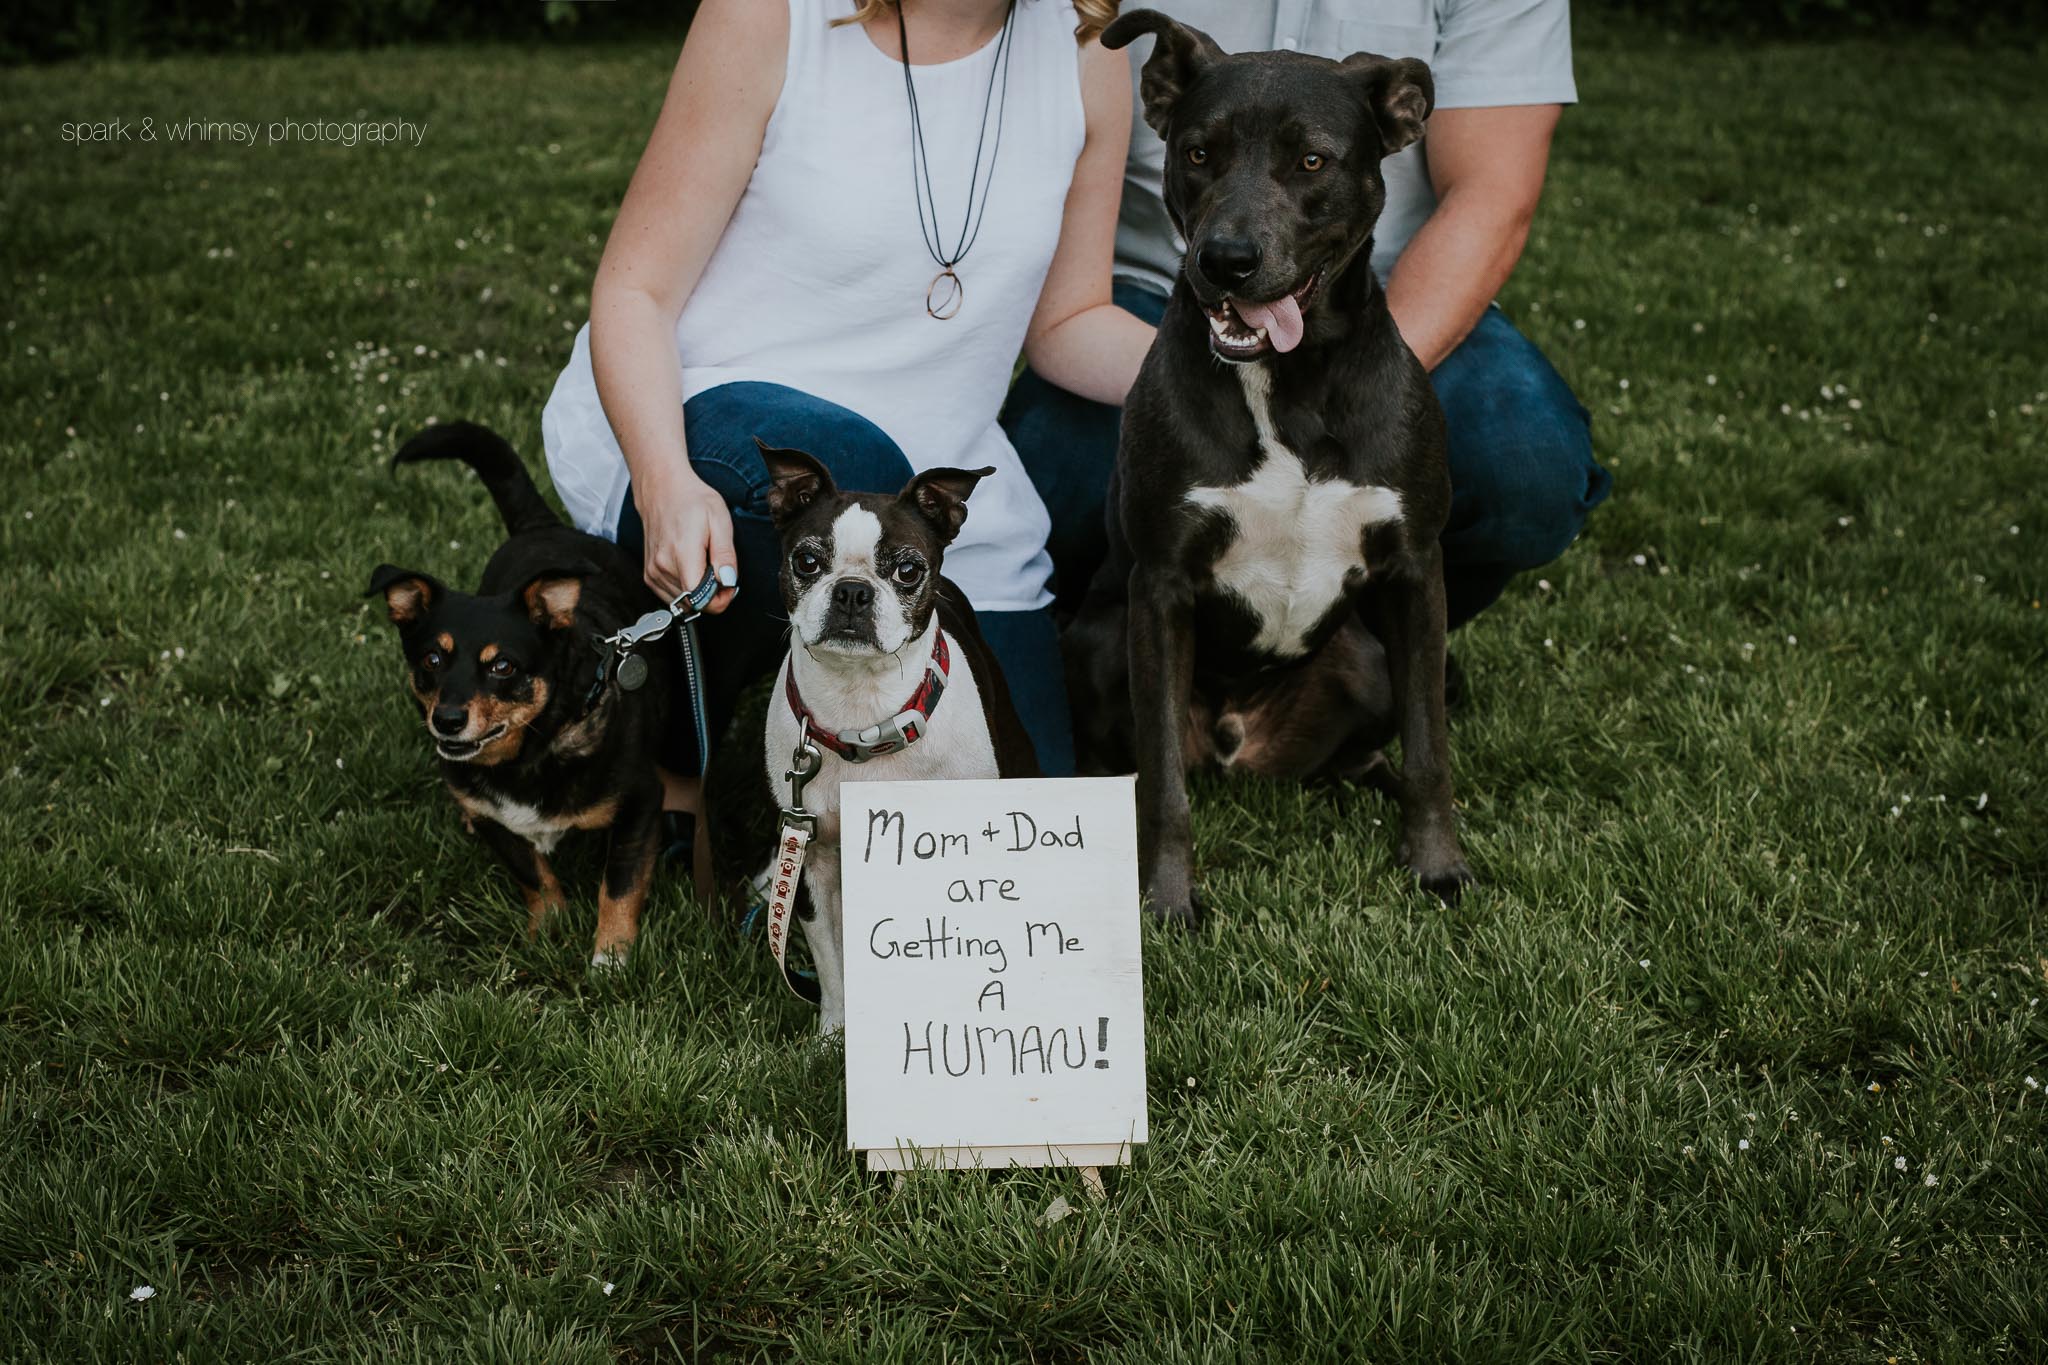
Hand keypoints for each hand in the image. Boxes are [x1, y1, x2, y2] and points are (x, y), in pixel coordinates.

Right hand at [633, 470, 739, 613]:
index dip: (720, 599)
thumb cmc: (692, 500)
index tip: (730, 585)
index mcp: (682, 554)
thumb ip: (725, 555)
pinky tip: (692, 569)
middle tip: (721, 572)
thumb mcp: (720, 520)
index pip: (700, 599)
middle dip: (713, 595)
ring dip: (699, 593)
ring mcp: (653, 572)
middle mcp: (662, 567)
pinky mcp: (649, 575)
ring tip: (705, 566)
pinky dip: (685, 590)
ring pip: (683, 603)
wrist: (662, 489)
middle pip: (694, 603)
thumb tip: (728, 581)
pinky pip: (672, 596)